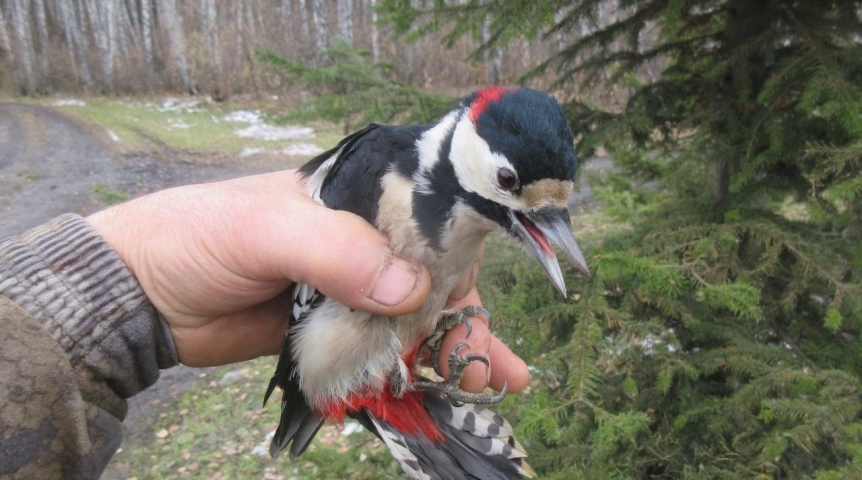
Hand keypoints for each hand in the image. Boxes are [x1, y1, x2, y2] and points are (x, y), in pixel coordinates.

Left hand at [87, 169, 528, 392]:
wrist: (141, 296)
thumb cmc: (197, 238)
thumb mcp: (264, 228)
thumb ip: (336, 251)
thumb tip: (412, 290)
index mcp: (353, 197)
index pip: (425, 218)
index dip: (459, 253)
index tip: (480, 294)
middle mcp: (359, 241)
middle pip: (430, 277)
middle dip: (466, 318)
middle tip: (496, 364)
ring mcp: (346, 290)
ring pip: (411, 319)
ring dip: (450, 351)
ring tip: (487, 383)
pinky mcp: (330, 331)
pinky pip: (379, 351)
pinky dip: (406, 371)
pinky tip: (437, 393)